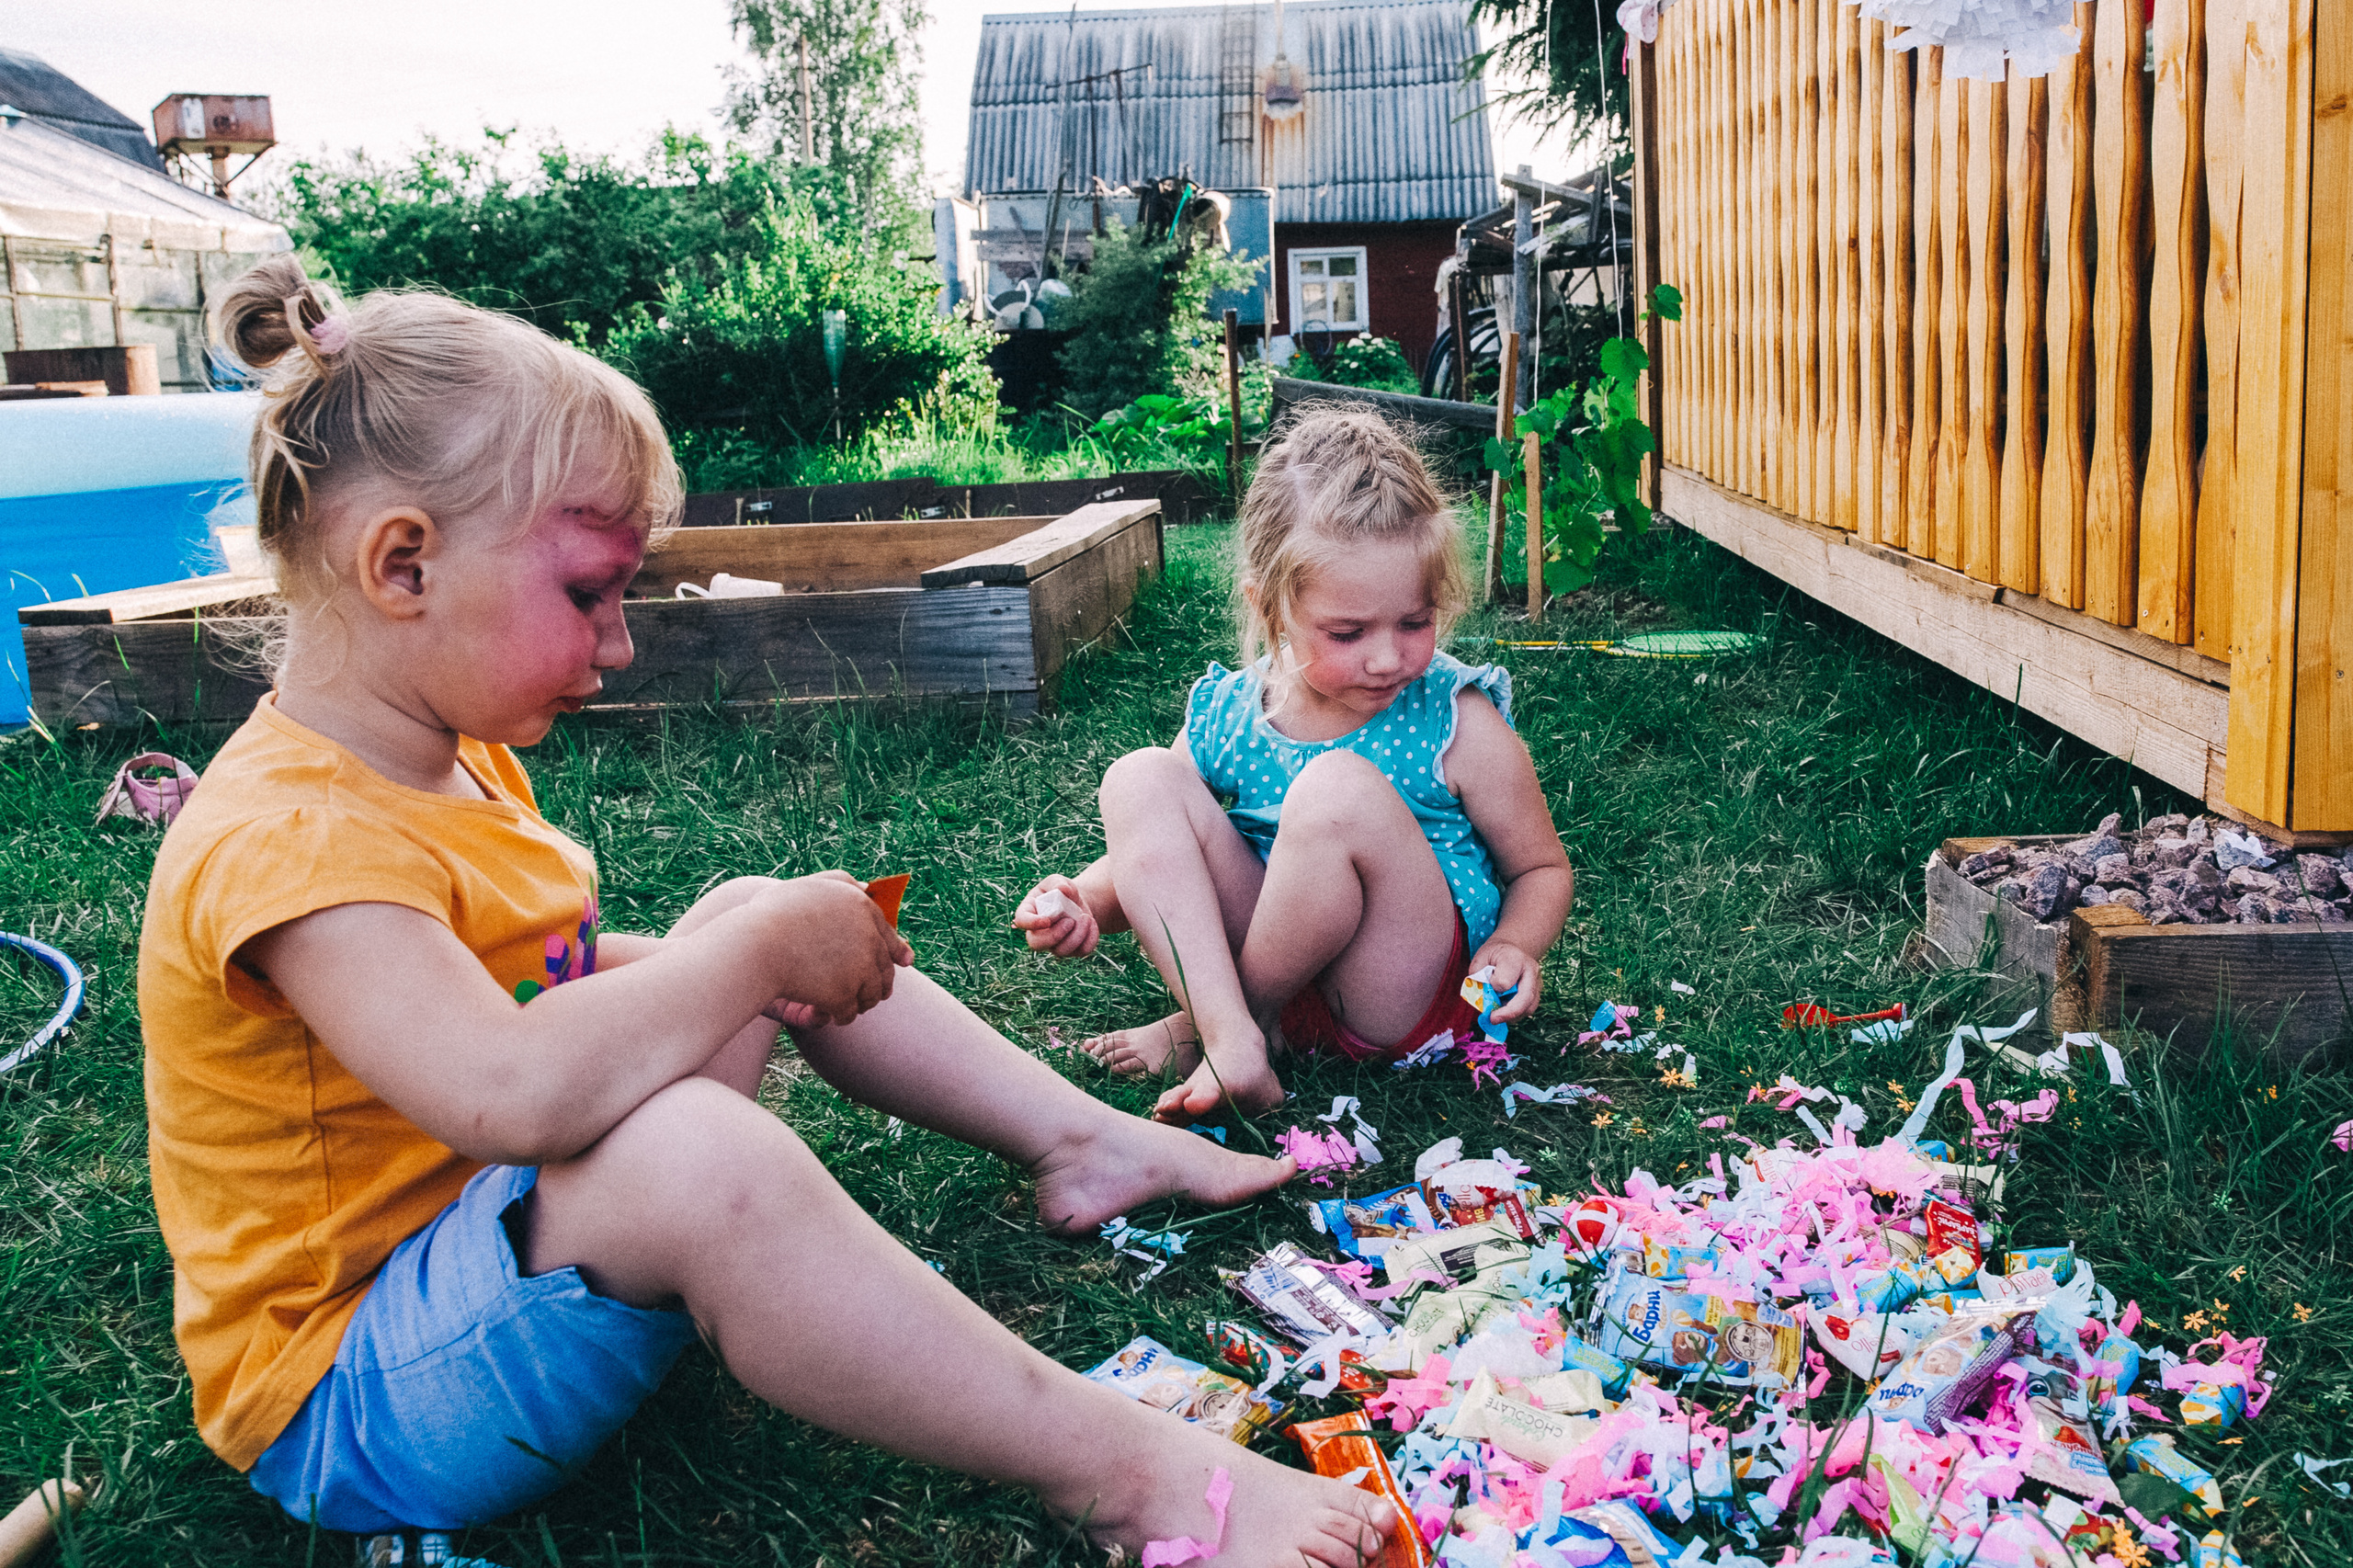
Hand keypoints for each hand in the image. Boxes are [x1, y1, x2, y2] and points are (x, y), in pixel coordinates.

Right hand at [754, 873, 912, 1026]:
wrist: (752, 945)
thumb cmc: (772, 914)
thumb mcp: (810, 887)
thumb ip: (841, 883)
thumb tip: (867, 888)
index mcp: (862, 907)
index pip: (888, 933)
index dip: (895, 950)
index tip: (905, 961)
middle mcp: (868, 937)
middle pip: (884, 968)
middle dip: (879, 983)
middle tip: (873, 995)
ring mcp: (859, 967)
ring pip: (871, 994)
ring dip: (861, 1002)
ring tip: (848, 1007)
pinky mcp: (845, 994)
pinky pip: (849, 1012)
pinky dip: (840, 1016)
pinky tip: (827, 1015)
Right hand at [1011, 873, 1099, 957]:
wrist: (1076, 902)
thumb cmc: (1061, 890)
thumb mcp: (1057, 881)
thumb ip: (1057, 883)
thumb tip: (1062, 889)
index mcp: (1029, 912)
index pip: (1022, 921)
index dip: (1032, 923)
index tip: (1047, 920)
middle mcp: (1037, 932)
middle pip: (1037, 944)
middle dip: (1055, 935)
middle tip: (1070, 921)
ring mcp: (1054, 944)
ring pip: (1061, 951)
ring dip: (1077, 935)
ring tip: (1086, 917)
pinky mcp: (1072, 949)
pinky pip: (1081, 951)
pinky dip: (1090, 939)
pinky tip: (1092, 924)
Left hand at [1468, 940, 1539, 1022]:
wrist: (1512, 949)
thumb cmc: (1494, 954)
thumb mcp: (1481, 959)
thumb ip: (1478, 977)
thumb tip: (1481, 999)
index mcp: (1515, 959)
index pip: (1504, 982)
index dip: (1492, 988)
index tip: (1485, 983)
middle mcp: (1531, 970)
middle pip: (1525, 998)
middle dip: (1507, 1013)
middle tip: (1492, 1019)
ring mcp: (1537, 982)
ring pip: (1529, 1007)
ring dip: (1511, 1016)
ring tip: (1496, 1013)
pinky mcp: (1537, 993)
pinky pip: (1528, 1009)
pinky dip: (1515, 1014)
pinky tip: (1504, 1010)